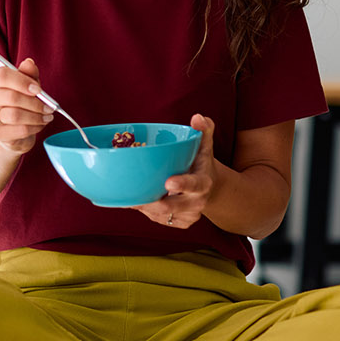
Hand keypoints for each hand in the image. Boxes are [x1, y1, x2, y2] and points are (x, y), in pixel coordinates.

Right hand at [0, 57, 53, 154]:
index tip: (38, 89)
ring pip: (15, 115)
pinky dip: (35, 127)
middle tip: (50, 107)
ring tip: (48, 116)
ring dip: (36, 116)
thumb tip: (29, 63)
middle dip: (35, 102)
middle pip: (11, 97)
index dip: (22, 82)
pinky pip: (20, 130)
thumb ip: (29, 73)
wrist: (15, 129)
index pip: (2, 76)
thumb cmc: (23, 102)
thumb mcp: (29, 85)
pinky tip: (41, 124)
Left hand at [132, 114, 216, 229]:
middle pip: (172, 207)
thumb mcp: (205, 146)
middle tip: (134, 197)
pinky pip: (159, 220)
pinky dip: (146, 211)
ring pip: (161, 215)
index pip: (194, 184)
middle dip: (153, 203)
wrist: (210, 188)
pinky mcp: (180, 223)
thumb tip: (197, 117)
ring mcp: (189, 215)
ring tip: (129, 195)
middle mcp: (197, 202)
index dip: (182, 185)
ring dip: (144, 207)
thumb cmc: (201, 163)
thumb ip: (203, 130)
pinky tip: (138, 200)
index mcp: (203, 182)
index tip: (168, 182)